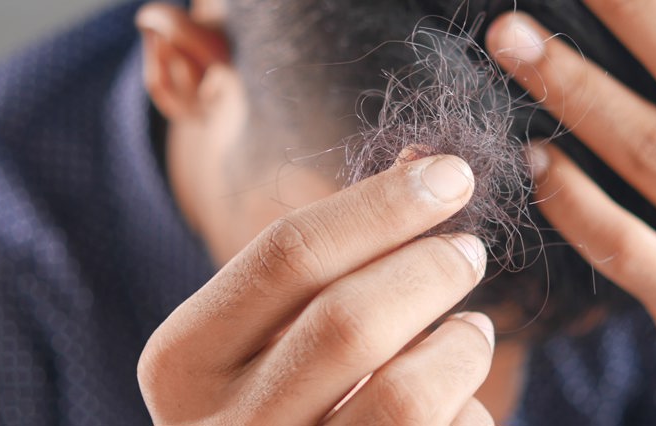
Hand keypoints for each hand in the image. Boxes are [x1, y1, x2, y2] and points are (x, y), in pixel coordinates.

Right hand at [137, 155, 495, 424]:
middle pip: (349, 321)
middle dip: (429, 269)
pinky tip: (454, 402)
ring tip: (472, 330)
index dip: (383, 206)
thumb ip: (325, 261)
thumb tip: (426, 167)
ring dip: (460, 346)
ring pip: (405, 394)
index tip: (450, 175)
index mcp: (183, 362)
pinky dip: (466, 408)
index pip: (288, 254)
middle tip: (467, 250)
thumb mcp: (267, 332)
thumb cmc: (280, 397)